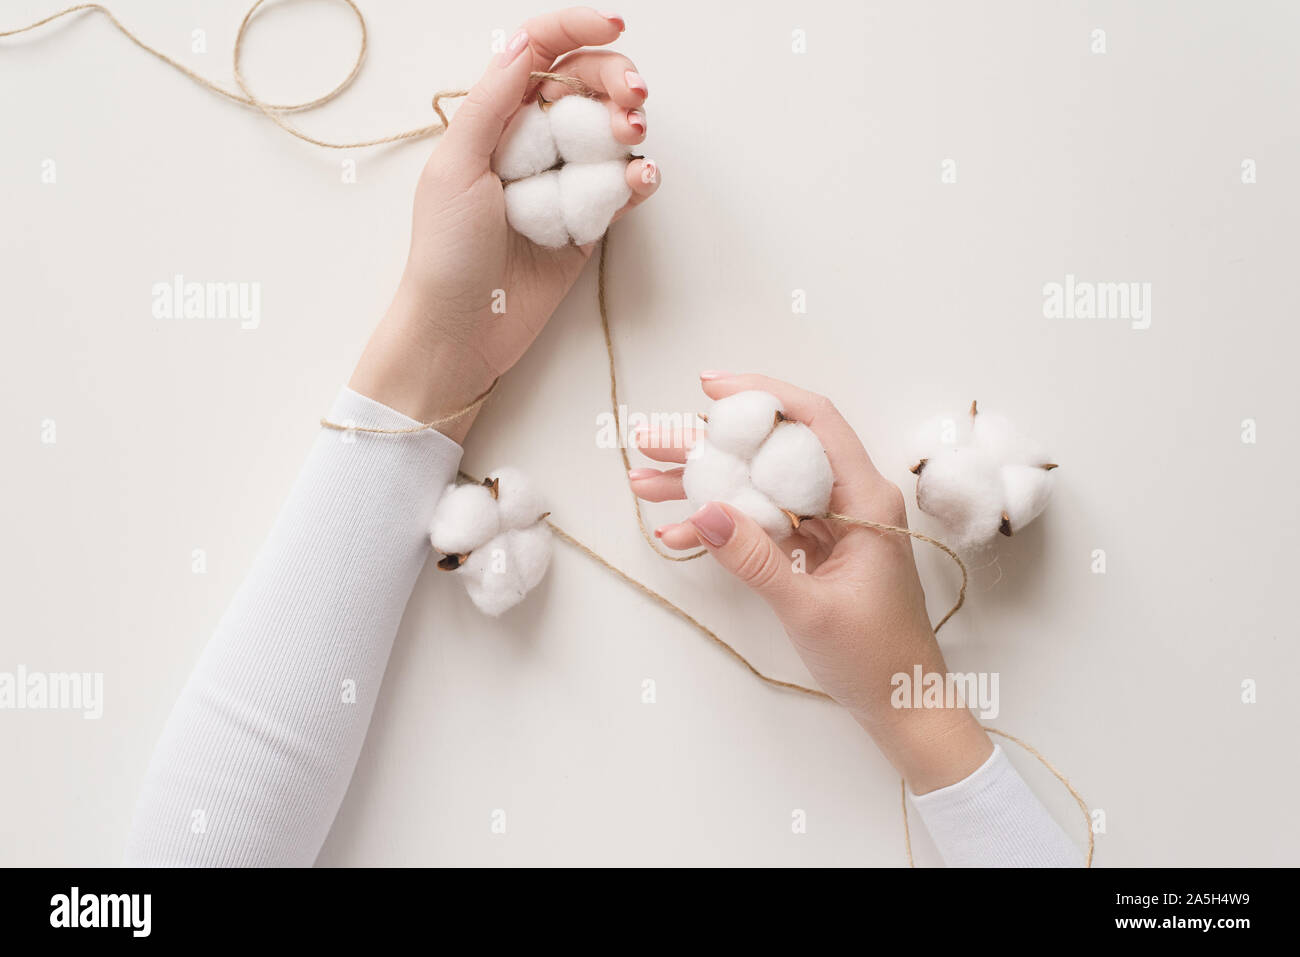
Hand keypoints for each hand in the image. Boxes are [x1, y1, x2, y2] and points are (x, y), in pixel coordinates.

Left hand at [349, 8, 659, 442]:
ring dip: (629, 126)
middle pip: (585, 85)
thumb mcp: (456, 166)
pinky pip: (621, 187)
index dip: (577, 29)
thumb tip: (521, 43)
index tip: (613, 27)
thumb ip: (491, 102)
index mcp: (494, 120)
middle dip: (615, 79)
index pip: (540, 53)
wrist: (459, 331)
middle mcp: (530, 144)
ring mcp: (561, 183)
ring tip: (629, 140)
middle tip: (632, 98)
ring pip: (610, 134)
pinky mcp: (586, 224)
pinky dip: (638, 178)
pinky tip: (641, 179)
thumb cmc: (445, 254)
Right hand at [630, 372, 992, 793]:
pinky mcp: (817, 551)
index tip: (709, 388)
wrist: (904, 706)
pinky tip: (677, 531)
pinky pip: (765, 523)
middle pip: (774, 452)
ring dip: (705, 486)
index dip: (762, 395)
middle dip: (710, 447)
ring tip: (644, 483)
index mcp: (866, 499)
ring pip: (762, 487)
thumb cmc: (874, 658)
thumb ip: (755, 558)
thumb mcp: (808, 608)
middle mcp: (851, 500)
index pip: (813, 421)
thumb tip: (704, 510)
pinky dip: (724, 527)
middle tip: (650, 443)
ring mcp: (832, 525)